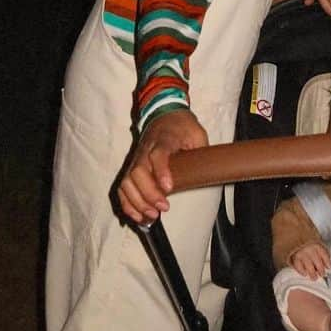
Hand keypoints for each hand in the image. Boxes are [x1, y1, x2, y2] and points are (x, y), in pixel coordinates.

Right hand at [117, 108, 208, 223]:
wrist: (164, 114)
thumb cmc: (182, 126)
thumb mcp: (197, 133)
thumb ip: (201, 151)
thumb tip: (207, 172)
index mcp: (164, 140)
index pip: (157, 154)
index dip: (161, 171)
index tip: (168, 188)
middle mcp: (145, 150)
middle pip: (138, 172)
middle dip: (148, 194)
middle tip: (164, 207)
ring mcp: (136, 159)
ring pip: (127, 182)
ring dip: (137, 202)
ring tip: (152, 216)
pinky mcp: (131, 168)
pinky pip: (123, 187)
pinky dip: (128, 204)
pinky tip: (139, 216)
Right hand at [290, 242, 330, 277]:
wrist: (293, 239)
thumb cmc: (307, 245)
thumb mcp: (316, 244)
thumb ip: (322, 253)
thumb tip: (327, 264)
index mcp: (316, 245)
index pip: (323, 254)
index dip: (327, 261)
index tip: (329, 267)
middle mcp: (309, 249)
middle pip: (317, 261)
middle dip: (321, 269)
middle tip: (322, 274)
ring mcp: (301, 253)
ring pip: (309, 266)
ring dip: (312, 273)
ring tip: (314, 277)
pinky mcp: (294, 258)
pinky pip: (299, 266)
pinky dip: (302, 271)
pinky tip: (305, 274)